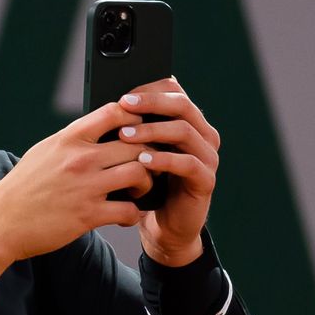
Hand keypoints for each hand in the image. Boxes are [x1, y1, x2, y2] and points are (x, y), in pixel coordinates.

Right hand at [0, 100, 153, 262]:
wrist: (0, 222)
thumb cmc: (22, 188)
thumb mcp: (43, 152)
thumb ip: (72, 140)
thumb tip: (98, 130)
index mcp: (68, 138)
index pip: (114, 112)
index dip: (135, 118)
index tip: (138, 131)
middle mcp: (79, 158)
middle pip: (136, 143)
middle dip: (149, 154)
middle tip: (147, 165)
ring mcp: (85, 187)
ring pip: (139, 172)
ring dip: (146, 183)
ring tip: (139, 191)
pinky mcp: (88, 215)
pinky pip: (129, 211)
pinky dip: (133, 215)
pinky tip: (126, 216)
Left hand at [115, 77, 219, 266]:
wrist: (162, 225)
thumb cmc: (146, 183)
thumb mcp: (138, 150)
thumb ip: (133, 127)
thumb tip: (107, 103)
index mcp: (188, 121)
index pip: (175, 91)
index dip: (149, 89)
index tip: (123, 94)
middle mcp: (203, 134)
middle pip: (182, 105)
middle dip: (150, 102)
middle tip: (123, 105)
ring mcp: (208, 157)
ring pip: (184, 131)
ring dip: (152, 130)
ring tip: (124, 135)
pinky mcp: (206, 180)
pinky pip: (188, 164)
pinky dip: (164, 159)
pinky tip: (142, 160)